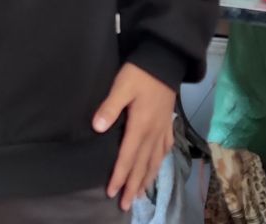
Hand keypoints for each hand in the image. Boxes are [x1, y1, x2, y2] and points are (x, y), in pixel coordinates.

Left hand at [92, 63, 175, 210]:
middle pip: (142, 165)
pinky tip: (157, 167)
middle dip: (133, 186)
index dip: (120, 176)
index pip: (128, 157)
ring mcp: (162, 129)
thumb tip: (97, 128)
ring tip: (139, 194)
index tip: (111, 192)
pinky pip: (164, 150)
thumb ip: (109, 107)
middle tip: (124, 204)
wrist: (165, 61)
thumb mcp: (121, 86)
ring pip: (154, 161)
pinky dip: (159, 163)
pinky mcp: (168, 123)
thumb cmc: (140, 73)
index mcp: (140, 126)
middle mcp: (153, 133)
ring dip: (146, 179)